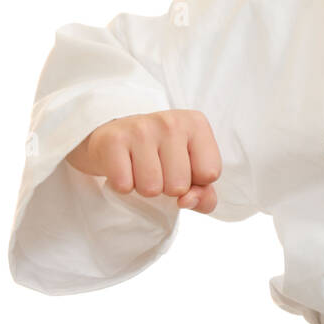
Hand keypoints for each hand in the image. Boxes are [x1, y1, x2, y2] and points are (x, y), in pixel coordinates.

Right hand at [65, 110, 221, 213]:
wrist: (113, 137)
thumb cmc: (160, 158)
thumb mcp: (191, 173)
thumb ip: (204, 196)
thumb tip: (186, 201)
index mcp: (196, 124)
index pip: (210, 173)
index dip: (194, 181)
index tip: (180, 167)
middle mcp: (171, 121)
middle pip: (179, 185)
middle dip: (166, 187)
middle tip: (155, 168)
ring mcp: (141, 128)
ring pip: (151, 189)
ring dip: (144, 188)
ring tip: (139, 168)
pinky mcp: (113, 140)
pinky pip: (124, 186)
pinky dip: (122, 186)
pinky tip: (123, 168)